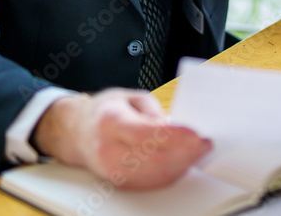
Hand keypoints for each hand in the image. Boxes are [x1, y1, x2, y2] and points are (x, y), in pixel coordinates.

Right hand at [32, 88, 211, 188]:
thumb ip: (154, 112)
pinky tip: (182, 163)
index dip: (175, 137)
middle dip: (185, 154)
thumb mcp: (130, 97)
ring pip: (154, 176)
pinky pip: (150, 183)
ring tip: (197, 153)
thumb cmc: (105, 112)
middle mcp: (108, 149)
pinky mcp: (118, 182)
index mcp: (110, 121)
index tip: (196, 135)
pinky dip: (170, 174)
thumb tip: (174, 128)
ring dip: (182, 166)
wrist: (77, 132)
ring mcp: (111, 170)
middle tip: (204, 145)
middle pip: (154, 160)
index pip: (145, 134)